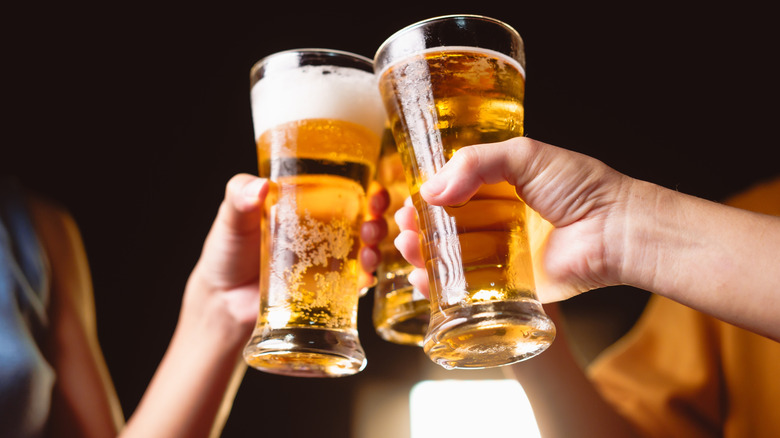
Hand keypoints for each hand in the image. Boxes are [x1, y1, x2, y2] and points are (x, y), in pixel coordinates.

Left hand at [181, 174, 388, 342]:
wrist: (222, 302)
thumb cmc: (226, 253)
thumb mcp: (231, 219)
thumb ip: (239, 198)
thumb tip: (260, 186)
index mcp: (304, 206)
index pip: (342, 188)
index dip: (364, 185)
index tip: (374, 186)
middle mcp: (320, 231)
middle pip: (361, 217)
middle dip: (377, 215)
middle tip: (375, 215)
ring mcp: (326, 260)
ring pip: (363, 247)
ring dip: (375, 244)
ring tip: (369, 246)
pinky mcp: (326, 289)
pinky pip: (354, 281)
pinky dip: (365, 276)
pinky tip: (365, 275)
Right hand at [394, 136, 633, 302]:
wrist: (616, 230)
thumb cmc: (580, 187)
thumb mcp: (525, 155)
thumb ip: (475, 163)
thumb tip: (430, 190)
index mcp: (502, 187)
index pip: (454, 191)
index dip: (427, 197)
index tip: (407, 202)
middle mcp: (500, 220)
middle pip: (447, 226)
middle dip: (419, 228)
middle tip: (403, 228)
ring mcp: (504, 255)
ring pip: (452, 257)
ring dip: (423, 255)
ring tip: (407, 250)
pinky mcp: (511, 287)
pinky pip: (470, 288)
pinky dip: (442, 288)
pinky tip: (421, 281)